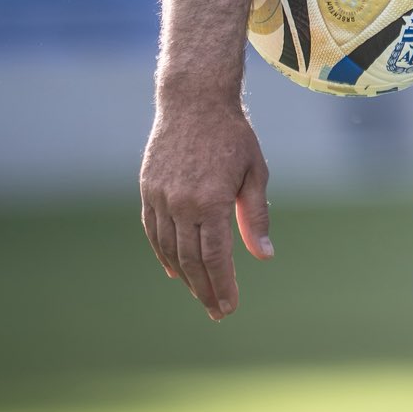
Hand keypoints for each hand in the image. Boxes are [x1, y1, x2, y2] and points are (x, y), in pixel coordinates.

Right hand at [139, 100, 273, 320]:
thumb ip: (256, 216)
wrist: (194, 100)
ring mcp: (160, 197)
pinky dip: (163, 254)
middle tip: (218, 311)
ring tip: (200, 294)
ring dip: (185, 277)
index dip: (223, 285)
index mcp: (211, 200)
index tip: (229, 307)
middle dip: (205, 290)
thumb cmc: (233, 135)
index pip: (215, 257)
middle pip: (191, 260)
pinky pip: (153, 231)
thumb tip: (265, 256)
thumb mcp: (254, 173)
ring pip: (169, 250)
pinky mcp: (148, 189)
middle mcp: (181, 203)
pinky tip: (175, 269)